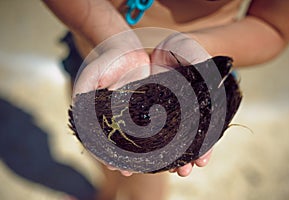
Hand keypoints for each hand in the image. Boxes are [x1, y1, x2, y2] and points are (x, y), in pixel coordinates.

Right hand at [73, 32, 150, 175]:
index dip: (107, 153)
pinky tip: (164, 144)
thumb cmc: (104, 63)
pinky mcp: (150, 104)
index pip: (103, 140)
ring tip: (148, 164)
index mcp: (103, 116)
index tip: (113, 165)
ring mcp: (135, 112)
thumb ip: (82, 98)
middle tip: (130, 170)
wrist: (125, 49)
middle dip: (125, 157)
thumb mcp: (89, 78)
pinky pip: (154, 121)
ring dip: (142, 150)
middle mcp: (120, 117)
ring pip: (140, 135)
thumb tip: (80, 122)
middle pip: (122, 142)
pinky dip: (158, 133)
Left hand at [150, 33, 213, 176]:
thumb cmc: (189, 51)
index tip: (202, 162)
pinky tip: (143, 155)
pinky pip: (148, 128)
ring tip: (166, 170)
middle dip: (185, 158)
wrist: (168, 47)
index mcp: (202, 108)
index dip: (205, 147)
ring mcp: (168, 113)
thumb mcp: (199, 58)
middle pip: (187, 140)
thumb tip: (214, 90)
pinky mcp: (151, 110)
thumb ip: (205, 73)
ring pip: (168, 139)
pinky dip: (146, 142)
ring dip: (166, 155)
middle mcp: (186, 114)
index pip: (206, 132)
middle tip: (184, 172)